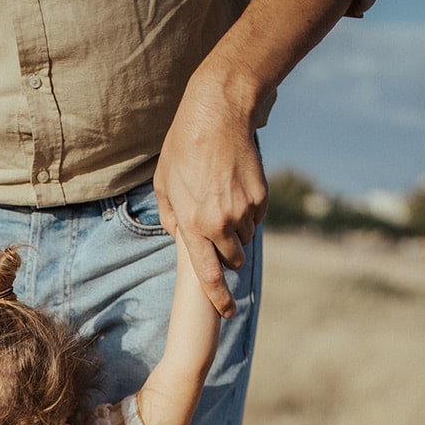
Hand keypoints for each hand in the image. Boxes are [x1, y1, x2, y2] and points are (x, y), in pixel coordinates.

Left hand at [154, 80, 267, 318]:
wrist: (218, 112)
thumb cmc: (184, 147)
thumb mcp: (163, 183)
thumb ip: (171, 218)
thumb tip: (181, 238)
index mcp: (192, 224)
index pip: (208, 275)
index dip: (219, 298)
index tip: (227, 312)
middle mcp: (220, 222)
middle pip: (231, 260)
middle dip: (226, 255)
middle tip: (217, 232)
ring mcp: (243, 210)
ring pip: (245, 239)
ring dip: (236, 231)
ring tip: (223, 201)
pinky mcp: (261, 197)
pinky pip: (257, 218)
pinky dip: (249, 212)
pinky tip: (236, 188)